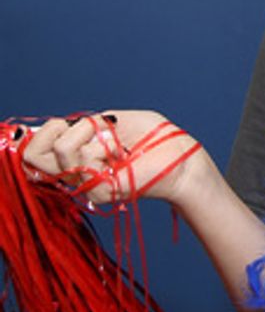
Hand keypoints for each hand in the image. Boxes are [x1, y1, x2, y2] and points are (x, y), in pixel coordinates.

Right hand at [21, 110, 204, 206]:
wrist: (182, 157)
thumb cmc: (156, 137)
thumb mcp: (115, 121)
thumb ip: (84, 125)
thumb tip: (55, 127)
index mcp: (79, 156)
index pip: (35, 149)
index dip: (41, 133)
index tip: (62, 124)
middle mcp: (76, 172)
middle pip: (34, 155)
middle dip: (59, 132)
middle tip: (93, 130)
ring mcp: (85, 183)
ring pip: (58, 153)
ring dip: (87, 135)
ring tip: (113, 143)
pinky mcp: (98, 191)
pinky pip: (78, 160)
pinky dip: (99, 145)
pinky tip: (119, 153)